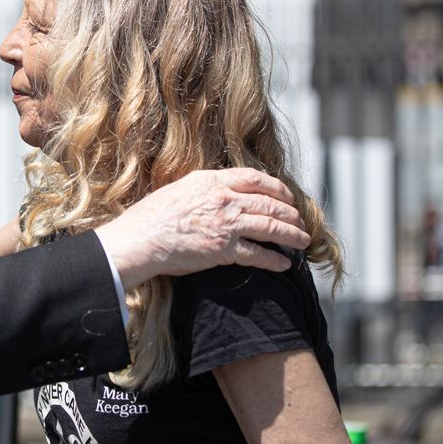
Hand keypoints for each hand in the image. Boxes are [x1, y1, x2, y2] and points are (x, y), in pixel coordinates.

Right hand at [94, 168, 310, 288]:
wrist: (140, 239)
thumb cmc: (151, 216)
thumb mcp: (179, 189)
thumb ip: (203, 188)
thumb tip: (216, 190)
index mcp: (212, 181)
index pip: (255, 178)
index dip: (277, 187)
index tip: (286, 196)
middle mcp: (225, 200)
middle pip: (270, 203)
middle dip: (291, 213)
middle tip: (300, 221)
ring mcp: (227, 224)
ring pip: (272, 227)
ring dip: (292, 235)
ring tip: (303, 241)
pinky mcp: (225, 250)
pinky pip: (258, 254)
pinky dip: (275, 261)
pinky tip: (284, 265)